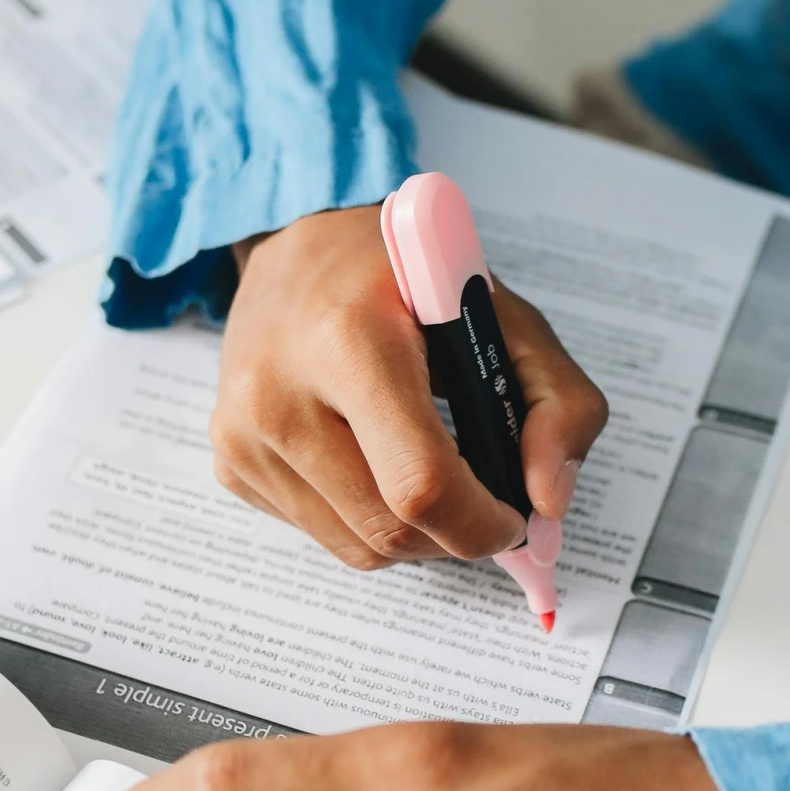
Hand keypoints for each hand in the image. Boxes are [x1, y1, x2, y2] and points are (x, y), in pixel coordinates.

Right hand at [213, 205, 606, 569]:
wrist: (300, 243)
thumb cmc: (406, 279)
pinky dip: (367, 518)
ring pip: (358, 547)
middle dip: (457, 535)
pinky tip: (376, 458)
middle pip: (390, 529)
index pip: (421, 483)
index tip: (515, 517)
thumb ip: (560, 405)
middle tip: (487, 502)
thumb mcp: (506, 317)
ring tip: (433, 472)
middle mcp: (278, 391)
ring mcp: (243, 433)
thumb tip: (548, 504)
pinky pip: (322, 533)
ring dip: (416, 534)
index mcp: (350, 341)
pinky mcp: (229, 460)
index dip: (483, 522)